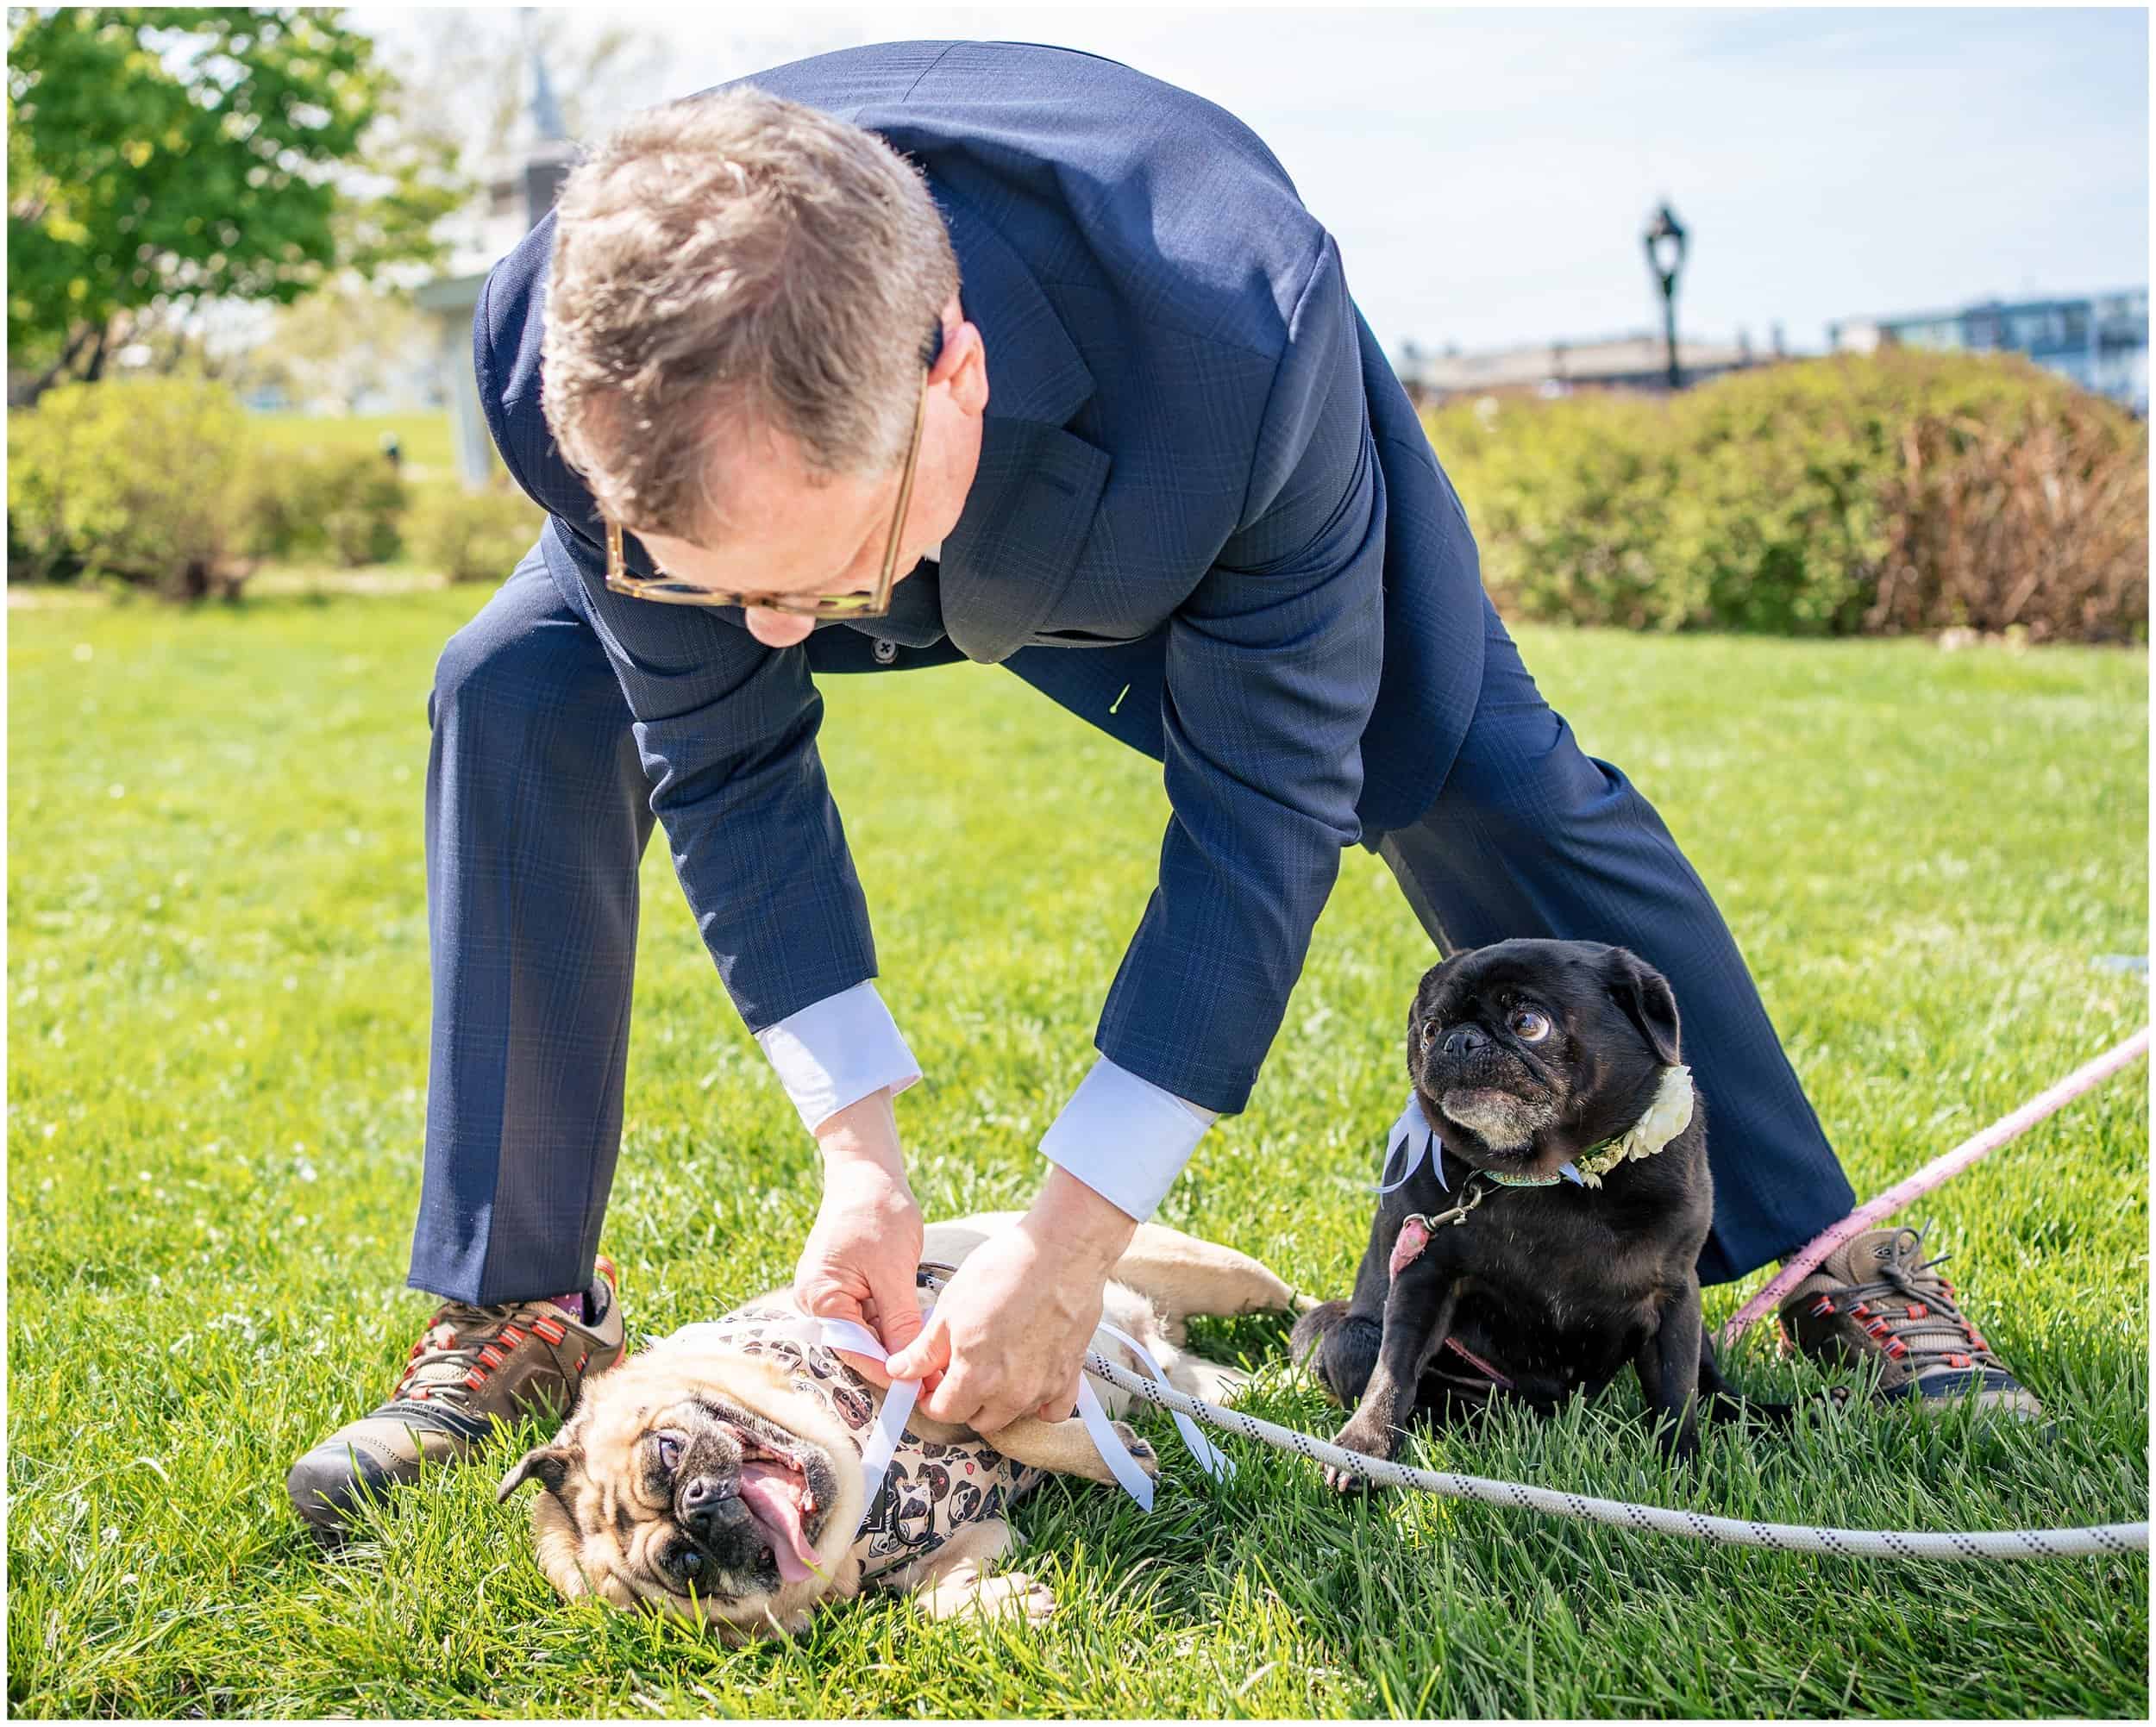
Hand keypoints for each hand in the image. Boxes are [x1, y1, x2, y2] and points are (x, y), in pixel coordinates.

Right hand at [792, 1089, 925, 1387]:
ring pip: (865, 1331)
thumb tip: (909, 1366)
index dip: (889, 1369)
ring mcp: (827, 1293)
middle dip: (894, 1357)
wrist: (867, 1172)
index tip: (921, 1387)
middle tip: (932, 1376)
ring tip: (930, 1354)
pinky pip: (866, 1314)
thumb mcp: (894, 1271)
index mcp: (819, 1298)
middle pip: (857, 1344)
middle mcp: (815, 1301)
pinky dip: (890, 1321)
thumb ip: (899, 1322)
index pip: (855, 1349)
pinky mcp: (842, 1285)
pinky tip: (917, 1327)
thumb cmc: (878, 1213)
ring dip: (895, 1340)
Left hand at [886, 1167, 1138, 1433]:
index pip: (944, 1412)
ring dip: (999, 1400)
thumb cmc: (1004, 1271)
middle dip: (963, 1401)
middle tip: (960, 1369)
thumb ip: (924, 1350)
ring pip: (1014, 1415)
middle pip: (979, 1419)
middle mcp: (1011, 1394)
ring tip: (995, 1363)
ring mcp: (1045, 1387)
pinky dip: (1041, 1402)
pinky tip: (1031, 1376)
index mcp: (975, 1379)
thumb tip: (900, 1371)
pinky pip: (1054, 1409)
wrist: (1061, 1250)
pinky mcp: (1070, 1374)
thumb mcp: (950, 1307)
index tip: (931, 1379)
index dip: (930, 1397)